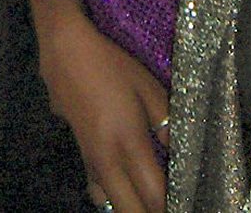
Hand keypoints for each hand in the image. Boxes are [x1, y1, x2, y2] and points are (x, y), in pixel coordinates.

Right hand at [42, 13, 169, 212]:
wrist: (66, 52)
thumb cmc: (112, 66)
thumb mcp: (149, 87)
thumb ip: (167, 123)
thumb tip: (177, 150)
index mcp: (129, 143)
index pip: (153, 194)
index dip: (170, 205)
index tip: (185, 202)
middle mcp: (108, 161)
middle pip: (130, 209)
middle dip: (149, 212)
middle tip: (169, 206)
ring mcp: (90, 161)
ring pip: (110, 205)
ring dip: (130, 207)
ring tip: (148, 201)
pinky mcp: (81, 156)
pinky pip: (98, 190)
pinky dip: (113, 198)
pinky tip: (125, 189)